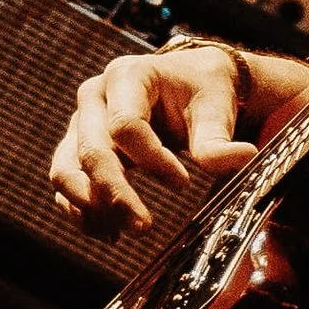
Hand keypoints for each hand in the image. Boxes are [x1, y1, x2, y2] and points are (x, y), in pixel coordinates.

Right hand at [49, 42, 258, 239]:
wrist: (188, 84)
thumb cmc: (201, 91)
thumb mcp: (214, 108)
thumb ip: (218, 139)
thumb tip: (244, 157)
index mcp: (128, 76)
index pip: (126, 125)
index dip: (152, 160)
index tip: (183, 183)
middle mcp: (95, 97)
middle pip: (90, 150)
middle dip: (115, 193)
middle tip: (144, 226)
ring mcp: (81, 124)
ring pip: (65, 168)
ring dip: (90, 206)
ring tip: (122, 233)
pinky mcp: (78, 149)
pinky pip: (67, 184)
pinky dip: (82, 211)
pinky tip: (110, 232)